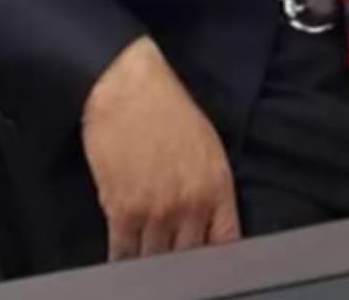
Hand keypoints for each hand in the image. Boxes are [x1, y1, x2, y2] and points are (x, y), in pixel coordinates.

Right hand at [82, 36, 240, 259]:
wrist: (127, 87)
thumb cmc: (164, 107)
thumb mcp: (206, 144)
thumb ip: (211, 188)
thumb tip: (210, 222)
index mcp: (216, 185)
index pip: (225, 243)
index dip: (214, 256)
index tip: (204, 259)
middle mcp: (191, 202)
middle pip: (189, 257)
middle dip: (180, 257)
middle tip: (170, 255)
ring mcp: (157, 210)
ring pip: (157, 260)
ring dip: (151, 259)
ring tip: (146, 255)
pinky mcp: (123, 211)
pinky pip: (124, 253)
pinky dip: (123, 257)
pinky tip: (124, 252)